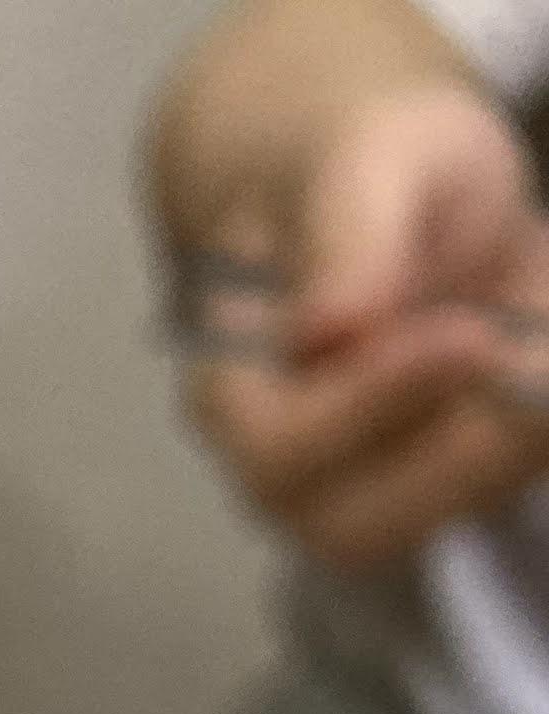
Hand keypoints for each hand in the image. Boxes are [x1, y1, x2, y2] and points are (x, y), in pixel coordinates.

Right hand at [188, 83, 548, 572]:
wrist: (395, 194)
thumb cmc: (363, 167)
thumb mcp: (367, 153)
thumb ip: (348, 228)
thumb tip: (327, 331)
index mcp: (232, 387)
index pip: (281, 448)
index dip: (373, 406)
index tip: (471, 337)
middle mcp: (280, 467)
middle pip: (352, 524)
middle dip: (459, 452)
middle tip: (538, 359)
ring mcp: (349, 495)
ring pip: (426, 524)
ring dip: (507, 449)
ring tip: (547, 349)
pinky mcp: (422, 495)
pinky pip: (480, 498)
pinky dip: (529, 442)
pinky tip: (545, 359)